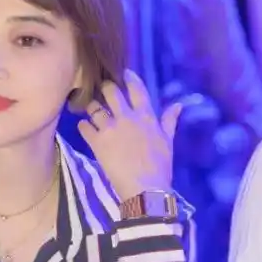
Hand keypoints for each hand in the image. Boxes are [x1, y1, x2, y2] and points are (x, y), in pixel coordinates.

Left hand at [78, 70, 181, 200]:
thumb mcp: (168, 142)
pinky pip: (84, 127)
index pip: (136, 89)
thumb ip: (169, 121)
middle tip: (102, 90)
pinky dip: (83, 125)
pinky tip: (83, 126)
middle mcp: (127, 117)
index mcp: (146, 116)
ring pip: (94, 108)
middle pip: (111, 92)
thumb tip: (179, 104)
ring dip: (91, 106)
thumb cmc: (160, 167)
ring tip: (89, 108)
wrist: (145, 189)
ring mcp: (110, 128)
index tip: (123, 73)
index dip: (129, 78)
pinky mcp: (97, 142)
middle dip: (105, 88)